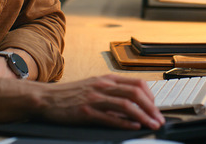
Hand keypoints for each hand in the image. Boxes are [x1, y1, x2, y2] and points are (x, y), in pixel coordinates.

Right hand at [36, 74, 164, 130]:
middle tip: (159, 119)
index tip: (156, 108)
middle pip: (135, 93)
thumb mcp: (93, 87)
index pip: (137, 84)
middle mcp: (102, 86)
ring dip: (143, 116)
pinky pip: (110, 117)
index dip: (151, 97)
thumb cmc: (69, 95)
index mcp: (106, 79)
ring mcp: (94, 99)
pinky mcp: (86, 112)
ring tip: (151, 125)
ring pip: (126, 105)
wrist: (45, 98)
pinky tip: (134, 127)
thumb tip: (131, 104)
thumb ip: (111, 92)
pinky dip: (124, 122)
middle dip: (152, 108)